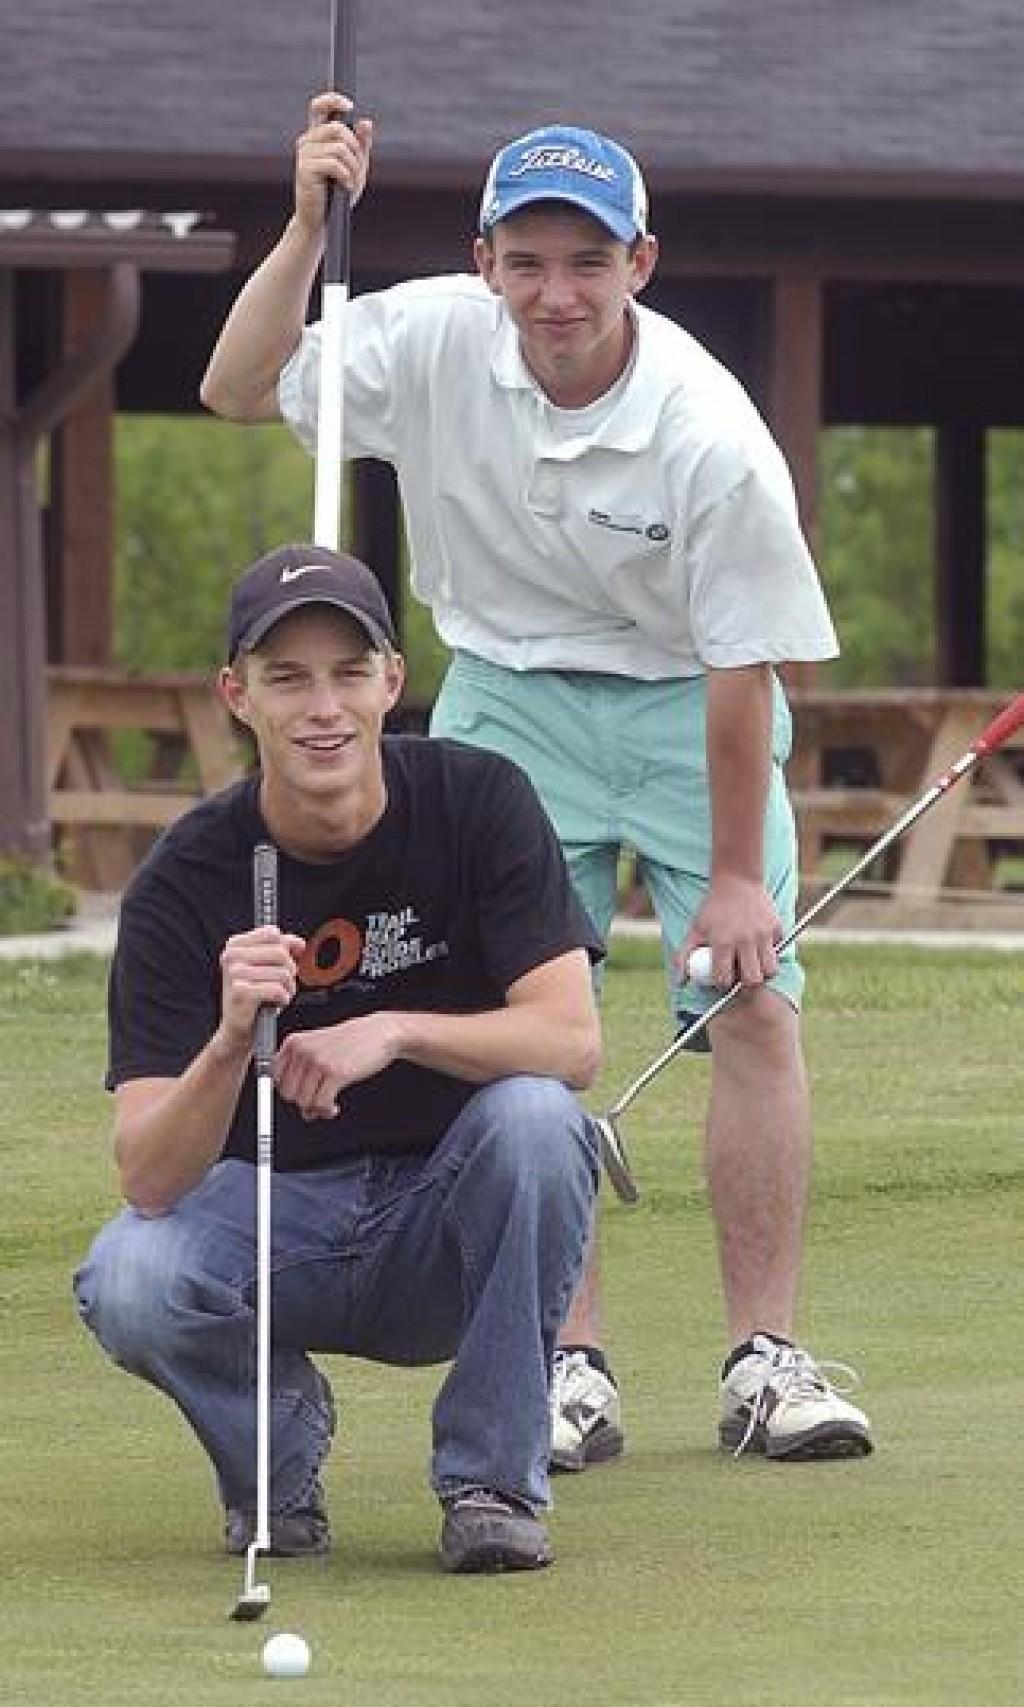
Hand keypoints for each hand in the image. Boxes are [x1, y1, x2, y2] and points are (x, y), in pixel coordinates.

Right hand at [217, 926, 305, 1050]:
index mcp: (235, 944)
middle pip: (281, 953)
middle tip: (283, 984)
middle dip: (290, 971)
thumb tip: (300, 944)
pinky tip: (276, 1003)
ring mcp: (234, 973)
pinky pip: (278, 990)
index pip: (272, 933)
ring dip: (289, 987)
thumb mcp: (268, 966)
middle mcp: (231, 956)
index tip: (289, 959)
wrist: (239, 1028)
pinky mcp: (240, 992)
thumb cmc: (256, 995)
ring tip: (278, 995)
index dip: (287, 946)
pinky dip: (283, 999)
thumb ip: (283, 948)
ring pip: (283, 973)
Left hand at [273, 1012, 403, 1119]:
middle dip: (302, 1103)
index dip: (286, 1090)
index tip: (297, 1096)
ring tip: (327, 1105)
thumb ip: (306, 1076)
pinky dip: (326, 1111)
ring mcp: (318, 1061)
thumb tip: (304, 1110)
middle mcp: (303, 1050)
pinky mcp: (335, 1072)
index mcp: (294, 1042)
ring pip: (303, 1101)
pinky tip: (334, 1107)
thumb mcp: (321, 1050)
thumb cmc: (353, 1041)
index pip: (274, 1076)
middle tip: (316, 1103)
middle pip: (287, 1093)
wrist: (379, 1032)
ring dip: (316, 1109)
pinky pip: (321, 1103)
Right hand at [294, 90, 372, 236]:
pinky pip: (335, 164)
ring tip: (351, 181)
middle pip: (337, 127)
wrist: (320, 220)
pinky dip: (347, 176)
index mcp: (317, 136)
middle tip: (357, 167)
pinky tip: (346, 187)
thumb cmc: (337, 193)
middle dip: (355, 148)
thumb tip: (366, 122)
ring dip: (353, 167)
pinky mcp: (305, 169)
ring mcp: (305, 154)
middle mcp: (308, 141)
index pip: (320, 107)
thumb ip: (360, 145)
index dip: (333, 100)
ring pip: (340, 147)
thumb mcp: (354, 166)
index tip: (348, 105)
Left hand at [678, 874, 780, 989]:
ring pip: (770, 970)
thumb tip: (679, 983)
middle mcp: (745, 940)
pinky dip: (770, 952)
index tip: (721, 980)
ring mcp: (763, 934)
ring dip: (762, 972)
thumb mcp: (695, 929)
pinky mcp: (776, 927)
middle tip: (740, 977)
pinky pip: (778, 950)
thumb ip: (683, 957)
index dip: (721, 984)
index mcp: (723, 942)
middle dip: (746, 985)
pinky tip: (760, 945)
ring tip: (752, 964)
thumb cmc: (713, 908)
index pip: (725, 979)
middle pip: (753, 980)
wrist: (736, 879)